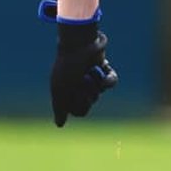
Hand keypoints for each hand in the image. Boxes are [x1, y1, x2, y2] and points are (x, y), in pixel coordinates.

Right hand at [39, 0, 118, 124]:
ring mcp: (92, 79)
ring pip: (100, 93)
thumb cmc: (67, 67)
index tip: (73, 95)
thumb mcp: (59, 89)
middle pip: (90, 103)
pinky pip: (111, 83)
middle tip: (81, 81)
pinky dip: (107, 78)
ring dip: (95, 84)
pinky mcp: (103, 70)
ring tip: (89, 72)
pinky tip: (101, 69)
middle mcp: (79, 87)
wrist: (79, 45)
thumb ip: (60, 108)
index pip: (78, 112)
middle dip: (87, 94)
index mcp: (67, 92)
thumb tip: (59, 125)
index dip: (78, 106)